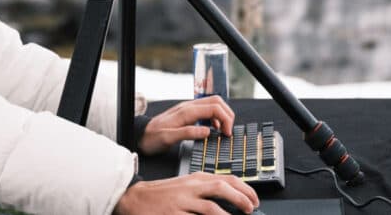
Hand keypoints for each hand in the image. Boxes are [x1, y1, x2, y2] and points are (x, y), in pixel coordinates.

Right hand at [113, 173, 258, 214]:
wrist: (136, 198)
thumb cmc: (164, 194)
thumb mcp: (187, 185)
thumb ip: (206, 189)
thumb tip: (230, 196)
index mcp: (196, 178)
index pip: (226, 178)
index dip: (245, 188)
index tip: (254, 198)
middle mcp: (191, 187)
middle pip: (222, 187)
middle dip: (241, 198)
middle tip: (251, 208)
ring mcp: (182, 201)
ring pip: (211, 207)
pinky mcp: (174, 214)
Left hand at [137, 95, 234, 155]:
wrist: (140, 135)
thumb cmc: (152, 137)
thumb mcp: (168, 138)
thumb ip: (188, 133)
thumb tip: (207, 132)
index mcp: (186, 111)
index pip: (214, 107)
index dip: (225, 119)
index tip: (227, 133)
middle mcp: (188, 107)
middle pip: (217, 101)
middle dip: (227, 114)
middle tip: (228, 131)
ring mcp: (188, 109)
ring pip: (213, 104)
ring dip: (222, 115)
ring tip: (223, 131)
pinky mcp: (187, 114)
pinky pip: (206, 110)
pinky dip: (215, 118)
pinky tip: (213, 129)